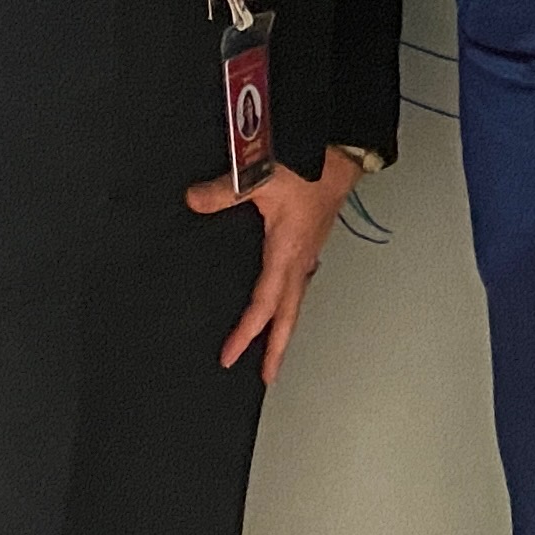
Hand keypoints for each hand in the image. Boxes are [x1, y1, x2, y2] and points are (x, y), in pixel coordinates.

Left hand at [190, 150, 364, 382]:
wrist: (341, 159)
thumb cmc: (309, 171)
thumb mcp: (263, 179)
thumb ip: (226, 191)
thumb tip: (193, 201)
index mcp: (286, 255)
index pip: (264, 305)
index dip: (246, 333)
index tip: (230, 355)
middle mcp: (299, 262)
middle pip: (288, 316)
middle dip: (277, 348)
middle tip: (267, 375)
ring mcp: (307, 255)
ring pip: (295, 302)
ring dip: (284, 328)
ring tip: (273, 348)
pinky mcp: (308, 245)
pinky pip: (297, 285)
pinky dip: (288, 304)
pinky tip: (281, 302)